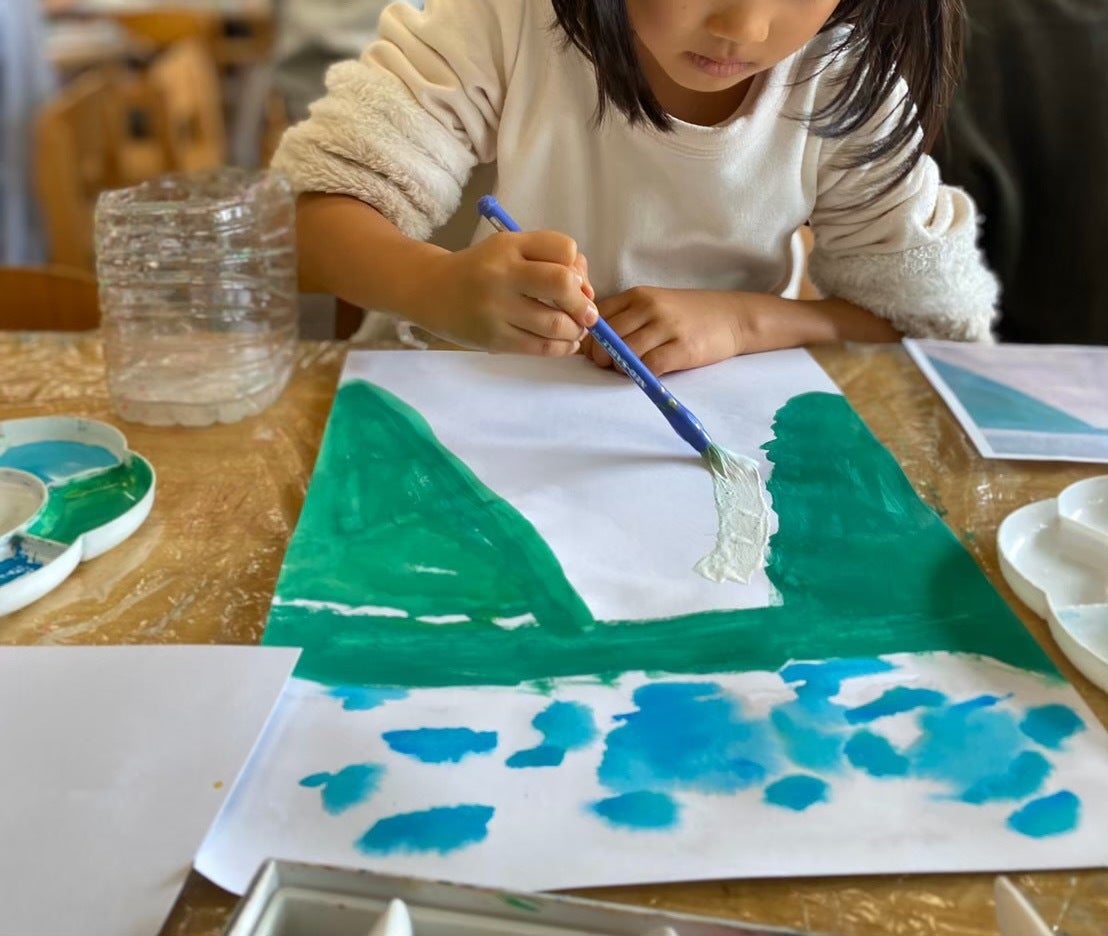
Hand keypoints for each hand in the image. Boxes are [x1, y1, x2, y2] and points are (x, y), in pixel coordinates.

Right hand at [418, 231, 596, 355]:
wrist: (432, 291)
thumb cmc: (482, 269)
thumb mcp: (510, 250)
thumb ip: (549, 261)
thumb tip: (587, 293)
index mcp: (509, 245)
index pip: (564, 248)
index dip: (578, 268)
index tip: (576, 282)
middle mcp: (502, 274)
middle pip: (562, 283)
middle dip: (583, 303)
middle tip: (588, 315)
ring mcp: (496, 308)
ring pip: (555, 323)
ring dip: (576, 330)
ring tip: (577, 331)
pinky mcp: (494, 338)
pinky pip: (540, 347)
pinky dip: (562, 348)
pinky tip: (566, 344)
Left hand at [581, 287, 746, 375]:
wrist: (732, 317)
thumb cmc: (688, 315)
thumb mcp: (654, 305)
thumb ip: (625, 318)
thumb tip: (589, 345)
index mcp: (637, 295)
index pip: (598, 318)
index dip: (590, 340)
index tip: (595, 352)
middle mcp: (649, 307)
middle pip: (607, 338)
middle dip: (601, 358)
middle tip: (610, 366)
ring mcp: (667, 326)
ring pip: (625, 353)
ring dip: (621, 368)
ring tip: (630, 370)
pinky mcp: (683, 348)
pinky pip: (650, 365)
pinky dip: (643, 374)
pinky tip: (649, 372)